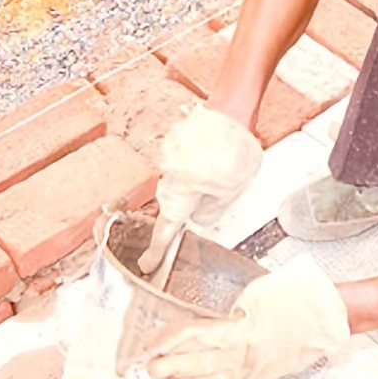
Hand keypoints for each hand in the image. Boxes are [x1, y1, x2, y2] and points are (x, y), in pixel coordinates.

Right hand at [138, 104, 262, 273]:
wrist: (229, 112)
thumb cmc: (230, 153)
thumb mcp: (230, 193)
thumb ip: (212, 210)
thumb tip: (201, 216)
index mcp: (178, 199)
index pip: (164, 233)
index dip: (156, 253)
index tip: (147, 266)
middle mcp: (167, 179)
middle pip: (175, 203)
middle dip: (195, 203)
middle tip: (220, 192)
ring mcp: (170, 159)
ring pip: (184, 180)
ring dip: (202, 179)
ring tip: (229, 167)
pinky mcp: (178, 143)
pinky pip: (188, 162)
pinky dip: (203, 162)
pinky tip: (222, 155)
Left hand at [145, 254, 350, 378]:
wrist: (328, 312)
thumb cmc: (298, 294)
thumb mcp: (261, 288)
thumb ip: (238, 300)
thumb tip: (220, 302)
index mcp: (239, 320)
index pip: (195, 330)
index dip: (171, 338)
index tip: (151, 342)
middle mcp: (243, 344)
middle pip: (200, 358)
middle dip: (172, 365)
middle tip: (151, 369)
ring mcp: (254, 363)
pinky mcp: (265, 377)